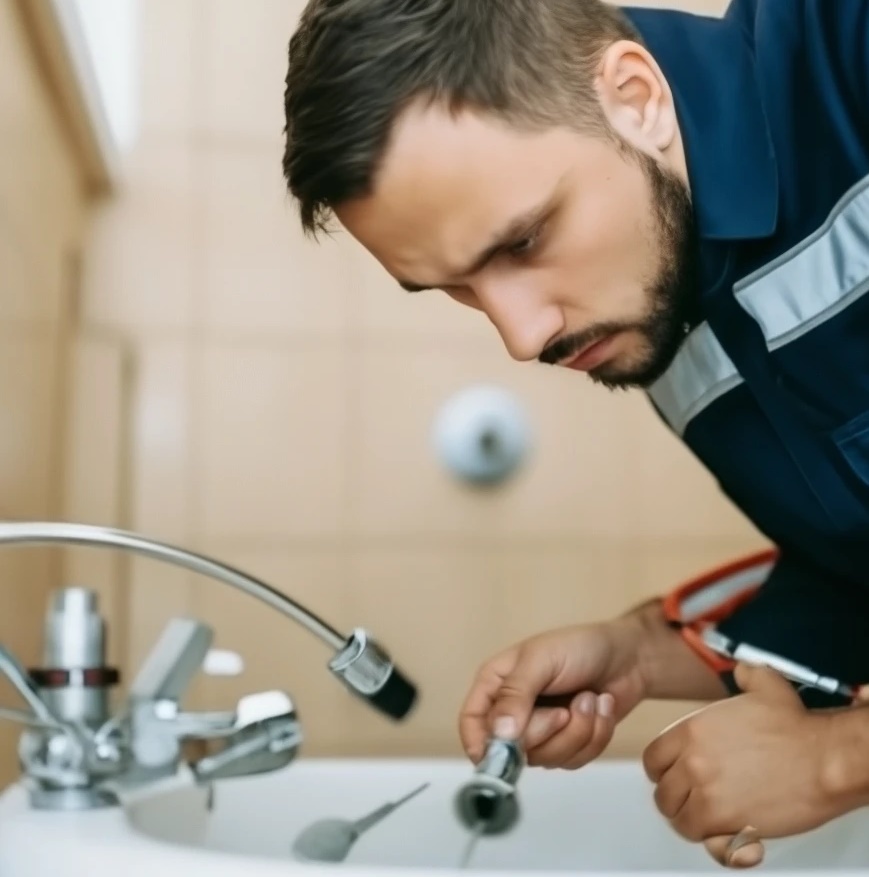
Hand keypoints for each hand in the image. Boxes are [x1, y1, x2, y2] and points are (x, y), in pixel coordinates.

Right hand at [458, 618, 647, 768]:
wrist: (629, 656)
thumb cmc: (579, 647)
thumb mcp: (541, 661)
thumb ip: (516, 695)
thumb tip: (499, 734)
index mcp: (496, 683)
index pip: (471, 722)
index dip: (480, 743)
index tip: (502, 756)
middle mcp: (513, 710)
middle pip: (512, 749)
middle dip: (548, 732)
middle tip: (566, 709)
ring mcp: (541, 730)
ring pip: (547, 759)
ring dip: (578, 732)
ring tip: (589, 700)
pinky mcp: (568, 743)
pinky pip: (574, 760)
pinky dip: (595, 736)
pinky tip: (600, 708)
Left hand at [642, 662, 840, 867]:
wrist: (825, 757)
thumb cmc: (799, 728)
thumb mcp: (765, 685)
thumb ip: (745, 675)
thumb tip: (742, 671)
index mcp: (691, 731)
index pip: (653, 760)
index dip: (663, 772)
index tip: (675, 777)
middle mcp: (693, 762)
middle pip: (663, 794)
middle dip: (678, 801)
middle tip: (697, 802)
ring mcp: (708, 795)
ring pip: (681, 821)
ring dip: (696, 824)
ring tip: (714, 820)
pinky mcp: (729, 824)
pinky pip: (708, 844)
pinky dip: (717, 845)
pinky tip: (732, 837)